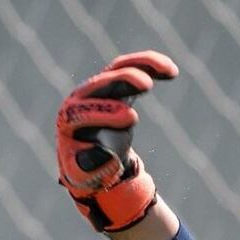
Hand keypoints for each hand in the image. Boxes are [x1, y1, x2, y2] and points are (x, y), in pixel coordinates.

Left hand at [56, 51, 177, 231]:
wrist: (88, 159)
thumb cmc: (85, 167)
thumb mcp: (84, 174)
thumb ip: (90, 166)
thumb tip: (106, 154)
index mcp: (67, 120)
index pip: (79, 112)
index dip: (103, 113)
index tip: (130, 118)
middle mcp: (79, 99)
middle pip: (98, 83)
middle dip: (121, 81)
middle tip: (147, 86)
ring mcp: (96, 89)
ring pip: (116, 69)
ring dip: (141, 65)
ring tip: (167, 70)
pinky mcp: (114, 83)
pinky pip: (131, 67)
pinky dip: (151, 65)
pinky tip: (172, 71)